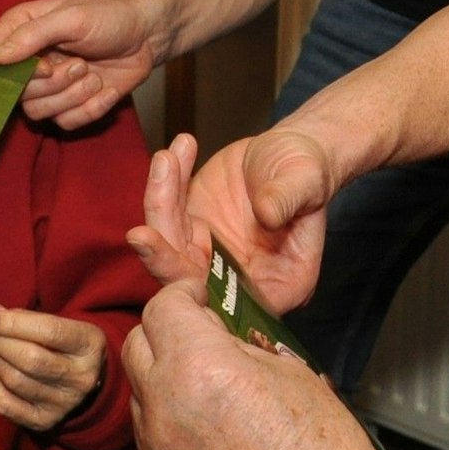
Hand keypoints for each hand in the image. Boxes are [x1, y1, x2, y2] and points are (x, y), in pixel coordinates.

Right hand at [0, 0, 158, 129]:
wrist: (147, 34)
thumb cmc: (108, 16)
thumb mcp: (71, 17)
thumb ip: (32, 35)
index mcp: (21, 32)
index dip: (13, 71)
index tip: (45, 64)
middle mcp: (30, 62)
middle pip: (17, 94)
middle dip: (53, 84)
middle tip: (80, 64)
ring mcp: (50, 87)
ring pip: (39, 112)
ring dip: (72, 97)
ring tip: (94, 75)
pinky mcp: (72, 105)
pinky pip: (67, 123)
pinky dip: (90, 109)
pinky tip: (107, 89)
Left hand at [0, 301, 106, 432]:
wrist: (87, 381)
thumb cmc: (66, 345)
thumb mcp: (60, 323)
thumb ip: (26, 317)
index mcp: (89, 346)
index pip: (49, 331)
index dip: (13, 323)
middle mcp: (81, 378)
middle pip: (30, 359)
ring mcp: (63, 404)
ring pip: (14, 380)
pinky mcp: (45, 421)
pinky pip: (5, 404)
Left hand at [121, 279, 411, 449]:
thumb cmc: (321, 446)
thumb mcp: (288, 368)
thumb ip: (238, 344)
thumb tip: (216, 333)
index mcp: (199, 365)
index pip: (163, 307)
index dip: (184, 295)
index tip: (202, 300)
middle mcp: (163, 405)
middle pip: (138, 343)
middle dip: (167, 332)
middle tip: (202, 337)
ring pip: (140, 393)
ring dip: (165, 379)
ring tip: (209, 390)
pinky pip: (150, 437)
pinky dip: (170, 423)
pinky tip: (211, 433)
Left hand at [127, 130, 332, 311]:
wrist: (294, 148)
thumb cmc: (308, 171)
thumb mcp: (306, 181)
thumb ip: (287, 199)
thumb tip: (267, 213)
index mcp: (277, 285)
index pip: (228, 301)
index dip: (194, 287)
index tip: (172, 266)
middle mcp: (238, 279)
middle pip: (188, 279)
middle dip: (162, 256)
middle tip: (140, 235)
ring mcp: (211, 254)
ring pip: (169, 244)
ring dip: (160, 203)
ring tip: (168, 159)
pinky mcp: (192, 227)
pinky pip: (166, 211)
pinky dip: (166, 182)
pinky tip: (176, 151)